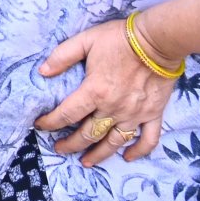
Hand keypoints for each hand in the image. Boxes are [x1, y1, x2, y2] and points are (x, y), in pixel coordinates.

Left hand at [35, 18, 177, 166]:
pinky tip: (128, 158)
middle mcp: (113, 108)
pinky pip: (147, 140)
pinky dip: (138, 152)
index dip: (51, 123)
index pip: (67, 114)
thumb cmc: (120, 39)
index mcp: (95, 91)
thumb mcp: (85, 40)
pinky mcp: (153, 115)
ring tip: (86, 162)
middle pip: (88, 134)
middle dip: (71, 144)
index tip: (41, 126)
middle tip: (60, 149)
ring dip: (98, 154)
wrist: (158, 41)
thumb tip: (42, 71)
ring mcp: (135, 114)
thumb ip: (62, 56)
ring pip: (114, 142)